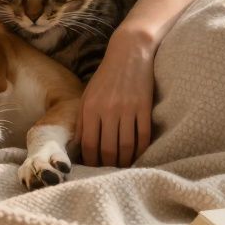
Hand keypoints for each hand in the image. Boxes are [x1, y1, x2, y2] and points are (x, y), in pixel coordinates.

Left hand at [78, 27, 155, 167]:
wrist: (129, 52)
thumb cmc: (106, 77)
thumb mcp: (87, 96)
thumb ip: (82, 121)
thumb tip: (80, 147)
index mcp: (91, 109)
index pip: (89, 145)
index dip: (92, 162)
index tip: (95, 169)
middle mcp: (108, 110)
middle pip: (108, 149)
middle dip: (109, 165)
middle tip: (111, 172)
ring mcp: (127, 109)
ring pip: (127, 145)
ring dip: (126, 160)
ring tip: (125, 166)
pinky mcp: (144, 106)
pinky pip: (143, 135)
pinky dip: (142, 149)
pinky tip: (139, 154)